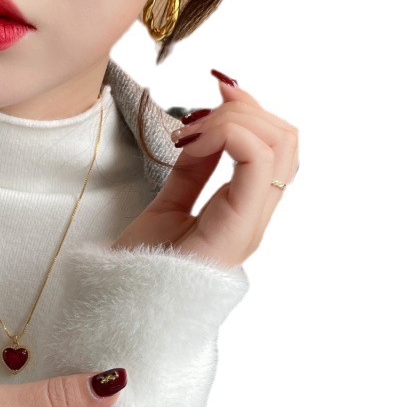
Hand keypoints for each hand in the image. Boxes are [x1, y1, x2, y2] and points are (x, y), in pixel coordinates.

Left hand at [113, 69, 299, 266]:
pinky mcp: (236, 231)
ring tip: (191, 131)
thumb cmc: (140, 267)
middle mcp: (254, 217)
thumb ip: (191, 171)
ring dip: (237, 117)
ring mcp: (249, 225)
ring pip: (281, 144)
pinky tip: (191, 141)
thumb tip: (204, 131)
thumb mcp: (167, 205)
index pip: (274, 147)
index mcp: (241, 212)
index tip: (206, 99)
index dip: (249, 110)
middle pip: (286, 138)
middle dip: (244, 108)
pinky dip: (229, 134)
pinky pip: (258, 164)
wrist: (121, 306)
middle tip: (196, 115)